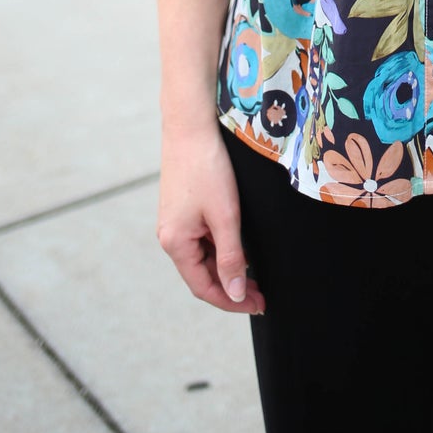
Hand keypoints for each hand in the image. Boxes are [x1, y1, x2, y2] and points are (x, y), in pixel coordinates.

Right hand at [156, 122, 265, 316]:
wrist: (190, 126)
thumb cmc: (207, 168)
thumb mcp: (225, 216)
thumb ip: (231, 258)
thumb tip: (236, 294)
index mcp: (175, 243)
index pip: (204, 288)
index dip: (232, 301)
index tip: (258, 306)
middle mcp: (170, 237)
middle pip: (202, 275)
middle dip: (232, 287)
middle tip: (262, 295)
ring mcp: (174, 222)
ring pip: (203, 257)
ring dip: (227, 268)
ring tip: (256, 276)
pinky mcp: (182, 209)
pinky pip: (201, 239)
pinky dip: (220, 249)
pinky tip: (240, 248)